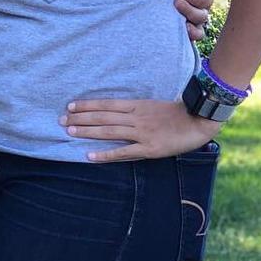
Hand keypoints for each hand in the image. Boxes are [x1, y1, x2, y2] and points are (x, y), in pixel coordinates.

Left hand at [59, 98, 220, 161]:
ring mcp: (142, 133)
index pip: (106, 104)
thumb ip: (136, 109)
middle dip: (81, 118)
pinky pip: (124, 152)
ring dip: (88, 132)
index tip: (70, 106)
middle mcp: (136, 117)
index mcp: (137, 105)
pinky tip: (91, 155)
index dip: (87, 105)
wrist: (199, 120)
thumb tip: (116, 112)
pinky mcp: (149, 148)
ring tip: (69, 132)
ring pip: (109, 131)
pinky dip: (106, 154)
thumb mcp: (153, 106)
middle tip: (61, 120)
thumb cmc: (177, 113)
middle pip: (103, 116)